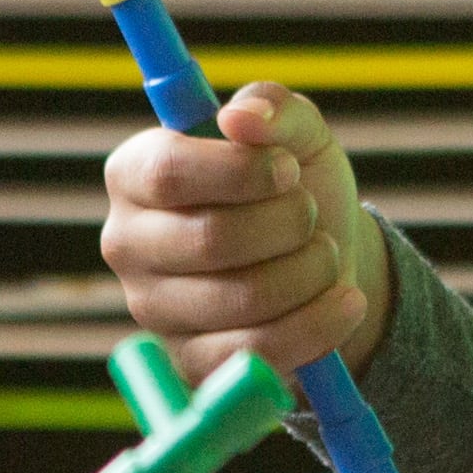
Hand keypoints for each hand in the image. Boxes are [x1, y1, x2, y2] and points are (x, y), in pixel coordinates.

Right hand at [101, 83, 386, 376]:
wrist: (324, 261)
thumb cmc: (294, 187)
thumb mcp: (296, 134)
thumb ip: (273, 108)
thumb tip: (242, 117)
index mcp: (135, 174)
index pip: (169, 173)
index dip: (241, 171)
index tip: (288, 169)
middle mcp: (127, 243)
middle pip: (210, 239)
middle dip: (288, 223)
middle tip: (311, 212)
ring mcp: (152, 310)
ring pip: (243, 298)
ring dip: (310, 272)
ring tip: (327, 253)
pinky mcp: (190, 364)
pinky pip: (257, 355)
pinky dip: (317, 325)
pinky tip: (345, 300)